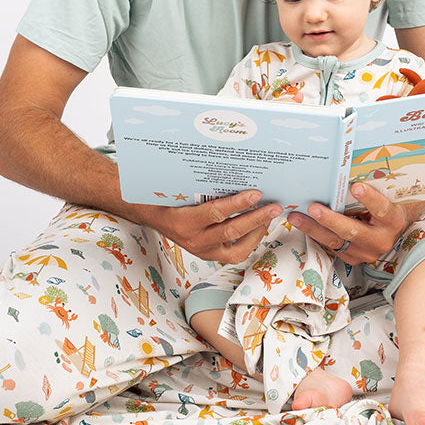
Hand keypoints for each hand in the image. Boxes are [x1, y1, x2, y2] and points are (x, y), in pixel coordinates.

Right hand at [138, 190, 279, 263]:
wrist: (150, 214)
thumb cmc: (164, 197)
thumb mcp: (178, 188)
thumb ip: (201, 185)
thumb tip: (230, 170)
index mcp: (183, 221)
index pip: (215, 213)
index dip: (238, 204)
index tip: (256, 193)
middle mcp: (193, 239)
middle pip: (231, 231)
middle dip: (256, 219)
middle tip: (274, 207)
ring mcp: (202, 250)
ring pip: (237, 249)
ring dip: (257, 233)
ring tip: (268, 217)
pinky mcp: (209, 255)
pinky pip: (234, 253)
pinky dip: (249, 241)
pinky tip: (258, 227)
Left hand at [287, 183, 409, 265]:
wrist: (397, 230)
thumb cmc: (391, 207)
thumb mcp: (389, 197)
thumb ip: (374, 188)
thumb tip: (350, 168)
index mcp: (393, 221)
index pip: (382, 209)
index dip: (369, 199)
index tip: (355, 187)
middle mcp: (380, 240)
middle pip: (353, 231)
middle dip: (331, 220)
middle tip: (314, 208)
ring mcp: (365, 252)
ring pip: (336, 242)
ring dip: (313, 229)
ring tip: (296, 218)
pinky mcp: (352, 258)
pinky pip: (331, 247)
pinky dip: (315, 235)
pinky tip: (301, 225)